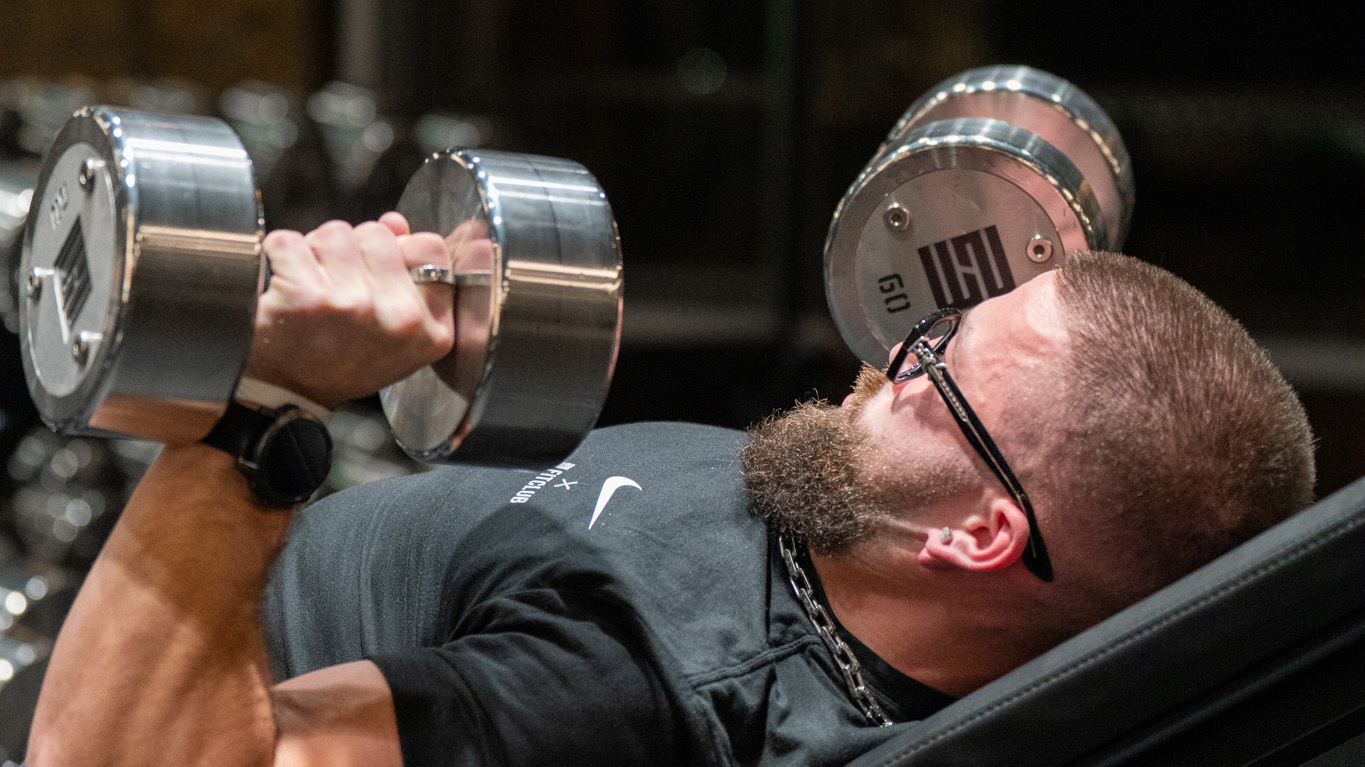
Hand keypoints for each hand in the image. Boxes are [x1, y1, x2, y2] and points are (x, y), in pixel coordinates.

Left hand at [245, 212, 455, 408]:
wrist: (288, 396)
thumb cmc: (342, 362)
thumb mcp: (394, 330)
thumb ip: (407, 274)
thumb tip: (394, 223)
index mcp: (432, 330)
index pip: (431, 249)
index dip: (401, 248)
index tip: (379, 270)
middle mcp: (401, 318)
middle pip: (378, 234)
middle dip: (353, 250)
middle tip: (339, 288)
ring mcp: (355, 305)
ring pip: (335, 232)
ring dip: (315, 251)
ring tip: (312, 287)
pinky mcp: (308, 296)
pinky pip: (290, 241)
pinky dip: (279, 256)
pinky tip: (285, 287)